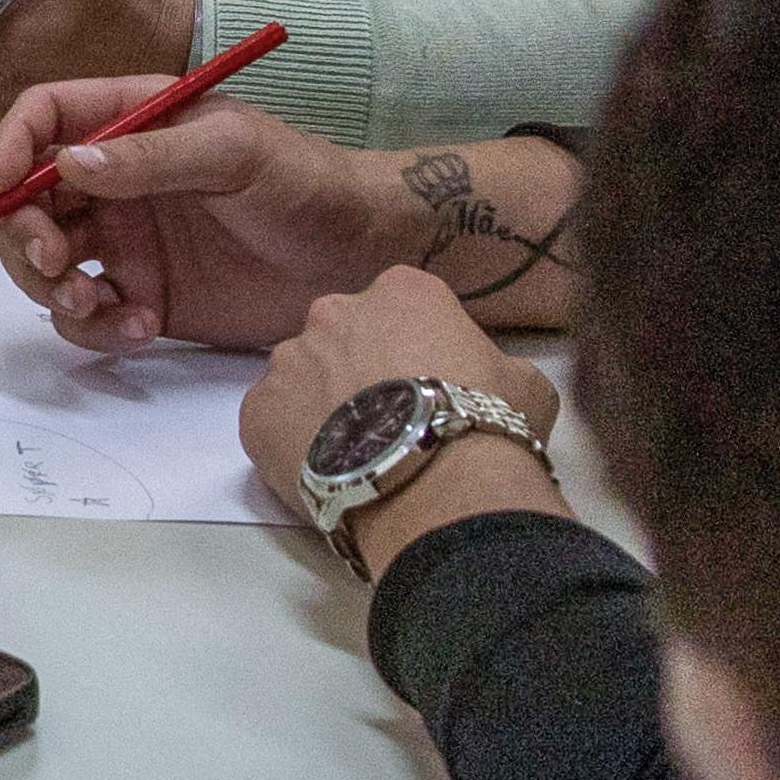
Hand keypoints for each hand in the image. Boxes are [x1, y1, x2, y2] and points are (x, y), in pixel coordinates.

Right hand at [0, 93, 418, 350]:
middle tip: (57, 264)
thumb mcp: (235, 152)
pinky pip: (88, 318)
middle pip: (30, 200)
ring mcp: (128, 243)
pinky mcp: (144, 299)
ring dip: (52, 289)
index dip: (13, 145)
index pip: (47, 116)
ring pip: (47, 265)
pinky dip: (96, 329)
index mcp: (136, 123)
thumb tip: (67, 165)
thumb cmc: (306, 183)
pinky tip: (140, 328)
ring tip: (95, 306)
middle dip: (24, 234)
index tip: (3, 185)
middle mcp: (119, 182)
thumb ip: (152, 157)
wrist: (359, 259)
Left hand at [233, 267, 558, 538]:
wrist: (432, 488)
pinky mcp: (255, 411)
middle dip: (358, 369)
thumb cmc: (485, 426)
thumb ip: (491, 363)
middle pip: (343, 336)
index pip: (400, 307)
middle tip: (386, 420)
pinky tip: (323, 470)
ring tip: (353, 452)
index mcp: (401, 291)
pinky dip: (289, 441)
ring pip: (301, 377)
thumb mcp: (523, 381)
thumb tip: (483, 378)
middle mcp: (334, 312)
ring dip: (321, 404)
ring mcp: (289, 360)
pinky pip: (271, 420)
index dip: (413, 348)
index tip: (424, 384)